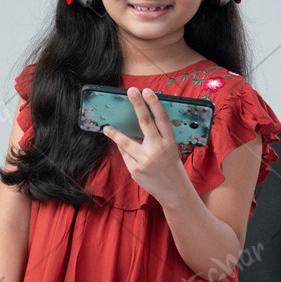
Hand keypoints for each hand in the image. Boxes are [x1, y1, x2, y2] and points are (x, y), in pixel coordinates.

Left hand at [101, 86, 191, 205]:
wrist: (174, 191)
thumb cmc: (170, 165)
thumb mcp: (170, 149)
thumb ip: (156, 137)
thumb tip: (134, 123)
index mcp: (170, 142)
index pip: (162, 118)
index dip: (154, 103)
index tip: (147, 90)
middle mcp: (158, 149)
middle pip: (145, 123)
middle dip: (137, 105)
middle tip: (130, 91)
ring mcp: (146, 160)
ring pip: (126, 142)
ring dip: (115, 133)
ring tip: (106, 127)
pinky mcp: (136, 170)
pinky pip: (125, 155)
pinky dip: (122, 148)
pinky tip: (118, 145)